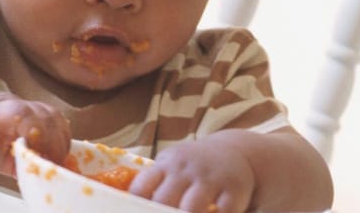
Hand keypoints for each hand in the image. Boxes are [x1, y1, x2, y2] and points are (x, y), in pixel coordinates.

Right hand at [0, 92, 70, 176]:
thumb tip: (50, 172)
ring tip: (25, 163)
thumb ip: (24, 155)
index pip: (51, 116)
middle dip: (51, 140)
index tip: (60, 160)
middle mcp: (6, 106)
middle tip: (46, 163)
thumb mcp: (3, 145)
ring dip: (28, 141)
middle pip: (40, 112)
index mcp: (20, 110)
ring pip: (18, 113)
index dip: (61, 138)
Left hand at [129, 132, 255, 212]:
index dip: (135, 206)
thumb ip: (153, 184)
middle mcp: (186, 170)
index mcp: (165, 165)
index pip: (141, 187)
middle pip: (163, 200)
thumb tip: (125, 205)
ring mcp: (210, 178)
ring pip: (191, 209)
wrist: (234, 151)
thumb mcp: (170, 166)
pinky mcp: (234, 190)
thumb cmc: (192, 167)